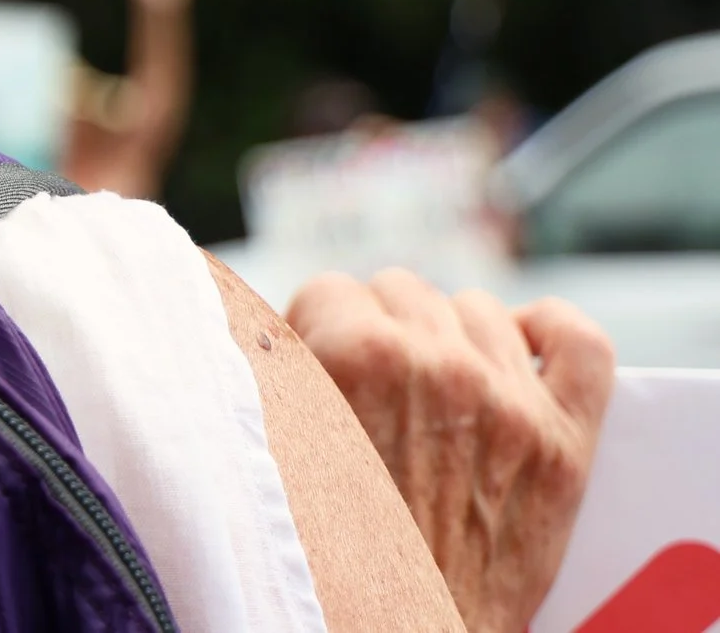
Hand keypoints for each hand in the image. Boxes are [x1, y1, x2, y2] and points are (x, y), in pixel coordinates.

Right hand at [287, 269, 614, 632]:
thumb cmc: (325, 560)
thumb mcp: (274, 450)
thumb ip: (275, 375)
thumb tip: (273, 335)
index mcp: (356, 356)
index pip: (330, 291)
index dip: (316, 337)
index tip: (317, 378)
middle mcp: (439, 365)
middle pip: (401, 290)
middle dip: (377, 335)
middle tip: (366, 398)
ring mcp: (511, 401)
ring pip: (475, 308)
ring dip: (448, 340)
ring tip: (428, 396)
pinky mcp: (564, 444)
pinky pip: (579, 343)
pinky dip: (550, 336)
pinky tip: (517, 358)